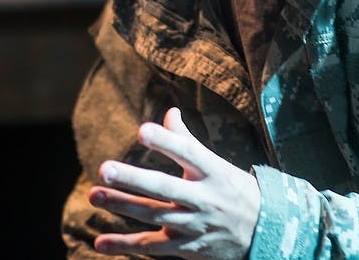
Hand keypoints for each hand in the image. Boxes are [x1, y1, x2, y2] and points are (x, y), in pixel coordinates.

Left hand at [88, 107, 259, 259]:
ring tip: (93, 194)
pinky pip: (152, 247)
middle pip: (164, 187)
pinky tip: (100, 242)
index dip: (166, 141)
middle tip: (103, 169)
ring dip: (122, 206)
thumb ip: (187, 141)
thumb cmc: (233, 190)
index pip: (188, 152)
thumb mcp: (217, 164)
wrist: (265, 233)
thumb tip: (169, 112)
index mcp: (212, 171)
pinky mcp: (187, 248)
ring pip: (153, 216)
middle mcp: (203, 198)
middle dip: (133, 179)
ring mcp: (194, 225)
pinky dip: (125, 245)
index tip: (142, 130)